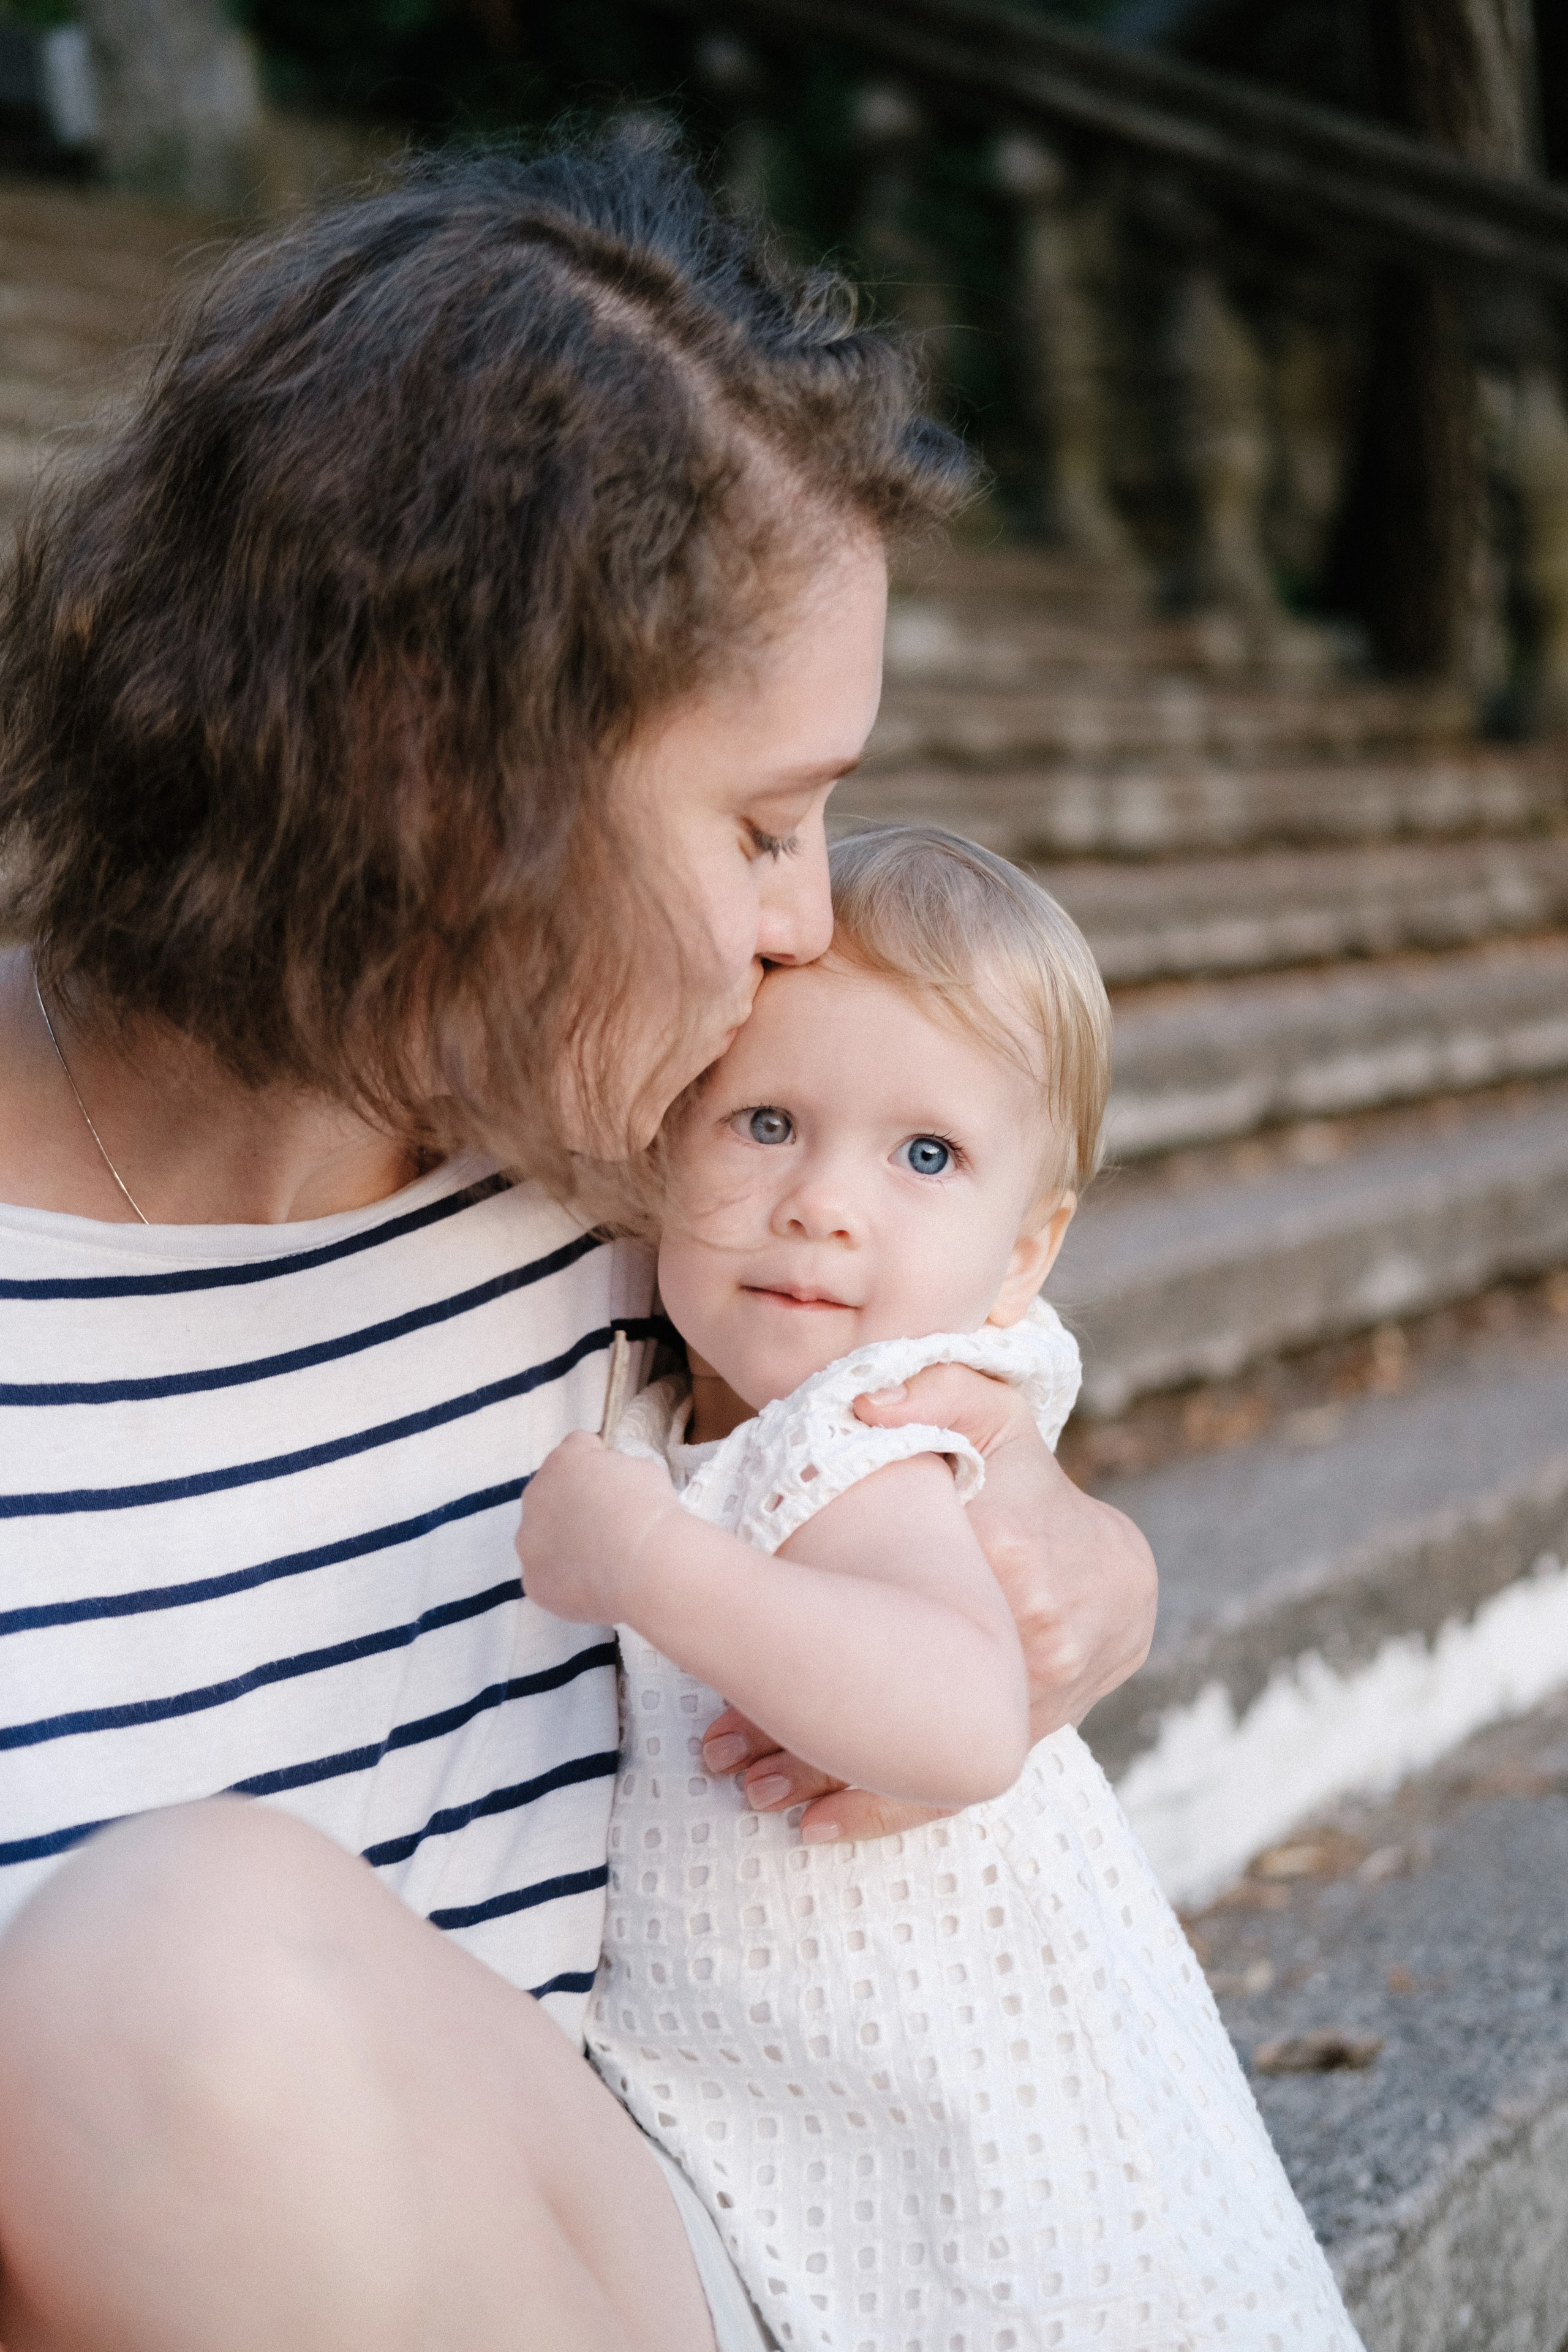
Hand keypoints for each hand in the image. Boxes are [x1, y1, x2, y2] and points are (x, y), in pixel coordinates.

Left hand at [514, 1432, 680, 1625]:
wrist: (645, 1565)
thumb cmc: (650, 1511)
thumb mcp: (642, 1469)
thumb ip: (617, 1470)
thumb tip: (613, 1485)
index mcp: (564, 1461)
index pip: (577, 1450)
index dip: (600, 1464)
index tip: (618, 1484)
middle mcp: (535, 1496)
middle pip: (552, 1495)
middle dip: (575, 1505)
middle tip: (608, 1525)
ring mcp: (528, 1541)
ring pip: (544, 1538)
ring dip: (565, 1543)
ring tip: (602, 1559)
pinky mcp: (533, 1580)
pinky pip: (549, 1576)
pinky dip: (567, 1580)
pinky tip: (595, 1584)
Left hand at [701, 1362, 1155, 1841]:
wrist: (1117, 1575)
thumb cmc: (1031, 1486)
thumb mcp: (992, 1417)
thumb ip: (933, 1389)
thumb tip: (864, 1402)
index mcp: (1006, 1550)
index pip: (890, 1599)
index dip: (803, 1629)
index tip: (728, 1648)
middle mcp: (1026, 1636)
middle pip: (898, 1690)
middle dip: (800, 1723)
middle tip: (718, 1745)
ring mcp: (1028, 1700)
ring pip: (916, 1749)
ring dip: (827, 1777)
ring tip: (750, 1789)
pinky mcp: (1020, 1741)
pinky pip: (946, 1782)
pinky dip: (879, 1809)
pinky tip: (815, 1826)